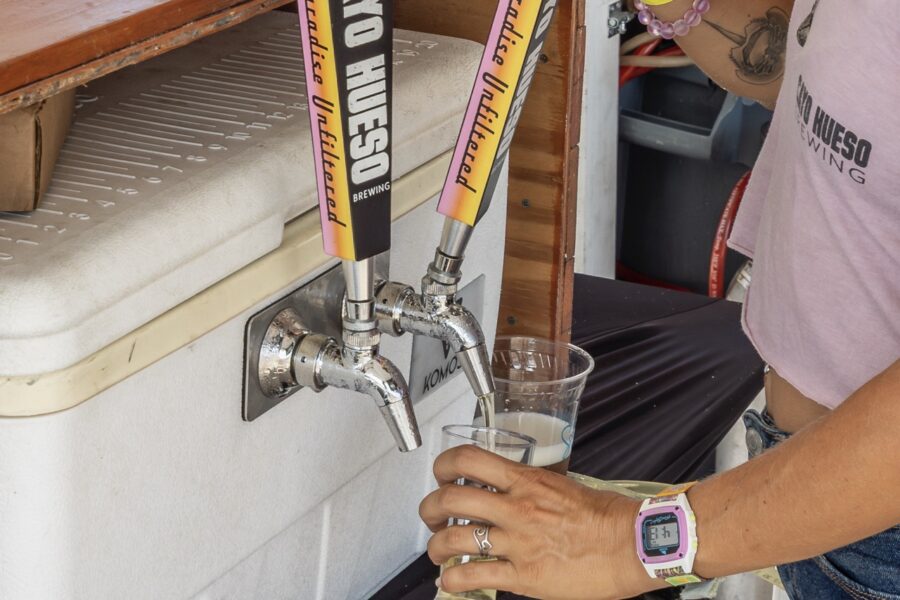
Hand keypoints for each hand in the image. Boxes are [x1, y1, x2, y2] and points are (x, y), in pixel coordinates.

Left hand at [418, 445, 664, 599]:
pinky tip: (451, 579)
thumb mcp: (563, 485)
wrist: (634, 543)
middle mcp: (516, 507)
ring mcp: (518, 542)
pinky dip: (453, 578)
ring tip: (437, 550)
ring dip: (436, 546)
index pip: (468, 459)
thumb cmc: (608, 516)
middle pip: (450, 498)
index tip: (441, 473)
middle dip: (429, 508)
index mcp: (527, 480)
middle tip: (431, 515)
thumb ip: (532, 487)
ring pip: (454, 538)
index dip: (443, 464)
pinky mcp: (525, 575)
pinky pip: (473, 575)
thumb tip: (513, 491)